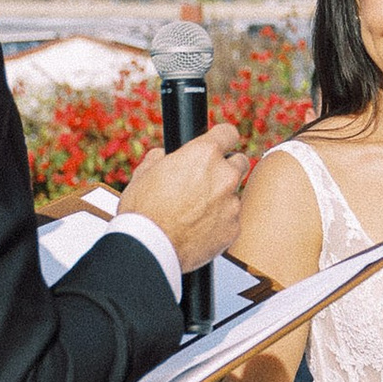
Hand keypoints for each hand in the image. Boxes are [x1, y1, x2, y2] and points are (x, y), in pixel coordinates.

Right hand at [119, 121, 248, 269]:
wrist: (149, 248)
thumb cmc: (143, 211)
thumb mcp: (143, 174)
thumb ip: (160, 158)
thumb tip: (163, 156)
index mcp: (203, 154)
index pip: (228, 133)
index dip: (222, 139)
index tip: (220, 145)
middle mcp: (224, 175)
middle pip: (239, 162)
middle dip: (226, 169)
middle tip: (206, 182)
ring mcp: (232, 203)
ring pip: (234, 195)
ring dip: (221, 199)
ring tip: (195, 212)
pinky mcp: (234, 229)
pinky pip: (231, 221)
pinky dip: (220, 224)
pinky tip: (199, 230)